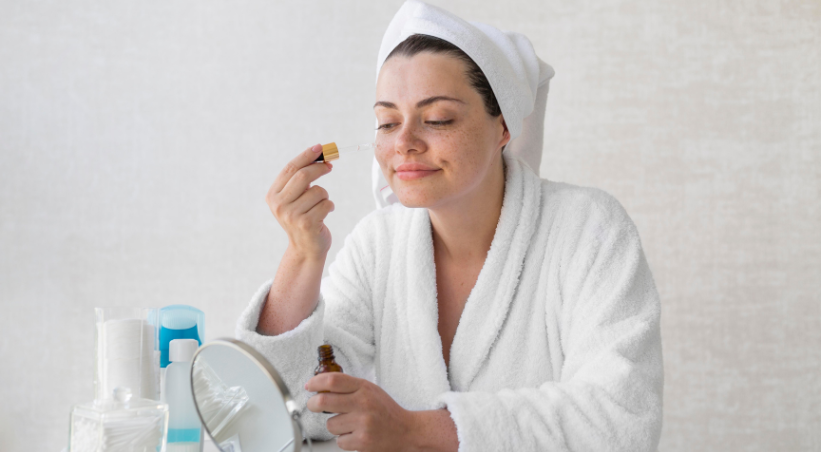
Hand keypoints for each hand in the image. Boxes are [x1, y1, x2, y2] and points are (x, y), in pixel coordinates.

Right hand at [266, 144, 334, 259]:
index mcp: (273, 195)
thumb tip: (320, 155)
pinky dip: (330, 206)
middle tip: (330, 166)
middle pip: (303, 175)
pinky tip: (324, 215)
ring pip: (318, 191)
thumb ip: (300, 180)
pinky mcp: (307, 223)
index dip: (306, 156)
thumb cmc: (303, 219)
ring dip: (325, 195)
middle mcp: (279, 205)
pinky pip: (326, 203)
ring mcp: (292, 215)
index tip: (320, 147)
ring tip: (321, 205)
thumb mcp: (295, 199)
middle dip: (320, 168)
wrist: (306, 249)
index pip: (290, 168)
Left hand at [305, 373, 419, 451]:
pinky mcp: (362, 441)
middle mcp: (363, 403)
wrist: (407, 431)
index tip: (309, 386)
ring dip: (335, 426)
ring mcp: (362, 423)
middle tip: (313, 405)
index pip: (333, 380)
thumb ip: (349, 387)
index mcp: (364, 388)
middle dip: (313, 404)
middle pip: (324, 401)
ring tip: (350, 425)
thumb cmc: (386, 411)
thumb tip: (321, 386)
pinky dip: (344, 440)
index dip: (316, 382)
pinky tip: (356, 435)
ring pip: (330, 424)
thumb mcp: (370, 391)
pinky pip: (339, 440)